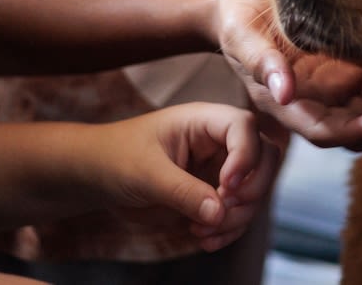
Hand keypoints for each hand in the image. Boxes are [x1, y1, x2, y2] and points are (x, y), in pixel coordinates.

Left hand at [99, 103, 278, 252]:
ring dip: (238, 216)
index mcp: (204, 121)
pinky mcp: (215, 196)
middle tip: (225, 209)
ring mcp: (220, 169)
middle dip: (254, 188)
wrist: (96, 178)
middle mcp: (219, 142)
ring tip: (202, 232)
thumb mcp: (145, 173)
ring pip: (256, 189)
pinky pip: (239, 213)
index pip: (244, 127)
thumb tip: (219, 212)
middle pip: (265, 156)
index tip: (228, 187)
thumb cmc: (116, 159)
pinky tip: (205, 240)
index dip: (246, 156)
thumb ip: (182, 191)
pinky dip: (230, 230)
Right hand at [214, 0, 361, 148]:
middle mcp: (312, 106)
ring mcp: (330, 95)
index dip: (355, 129)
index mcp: (285, 103)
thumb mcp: (242, 35)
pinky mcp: (345, 79)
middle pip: (357, 131)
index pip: (324, 129)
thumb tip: (283, 91)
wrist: (243, 8)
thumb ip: (260, 61)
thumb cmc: (238, 19)